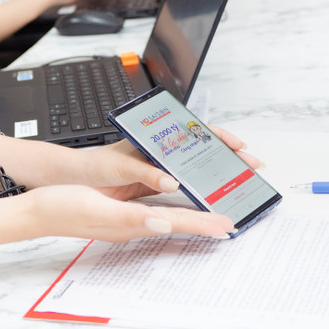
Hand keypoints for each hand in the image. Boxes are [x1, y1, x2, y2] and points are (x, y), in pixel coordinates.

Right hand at [28, 185, 233, 240]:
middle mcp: (134, 223)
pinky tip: (177, 202)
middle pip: (178, 221)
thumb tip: (163, 224)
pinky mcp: (119, 210)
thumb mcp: (98, 209)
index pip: (177, 223)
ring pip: (168, 216)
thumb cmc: (61, 208)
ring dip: (192, 214)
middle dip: (205, 220)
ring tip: (215, 213)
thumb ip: (131, 217)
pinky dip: (171, 206)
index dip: (203, 224)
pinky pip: (153, 209)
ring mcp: (127, 218)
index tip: (228, 227)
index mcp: (132, 223)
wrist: (35, 212)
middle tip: (232, 222)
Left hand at [71, 127, 262, 202]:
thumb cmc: (97, 166)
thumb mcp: (122, 167)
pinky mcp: (157, 185)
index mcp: (156, 140)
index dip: (219, 137)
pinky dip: (201, 189)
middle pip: (201, 150)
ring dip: (217, 173)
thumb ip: (147, 173)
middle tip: (252, 166)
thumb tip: (173, 183)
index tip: (238, 146)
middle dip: (228, 156)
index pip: (194, 132)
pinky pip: (185, 185)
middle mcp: (161, 152)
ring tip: (239, 181)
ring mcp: (161, 169)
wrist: (77, 180)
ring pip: (196, 168)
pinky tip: (213, 196)